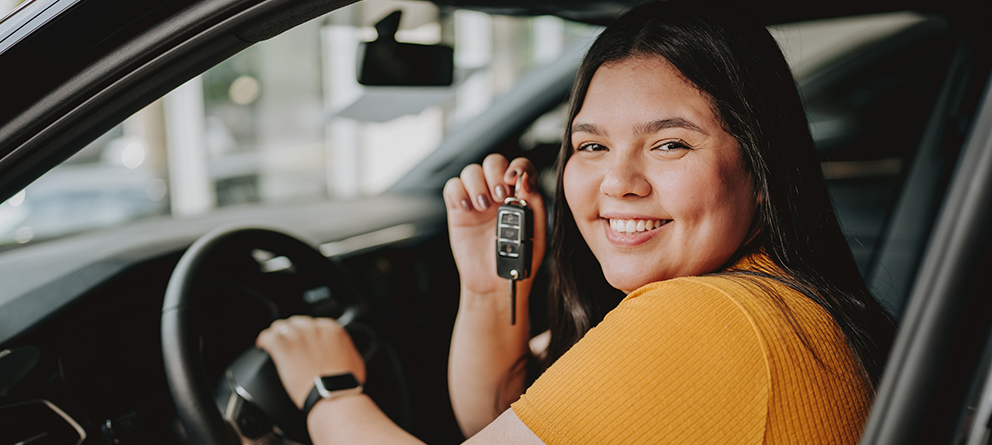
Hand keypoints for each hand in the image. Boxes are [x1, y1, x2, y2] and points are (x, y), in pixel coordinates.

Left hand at [256, 316, 365, 409]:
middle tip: (290, 345)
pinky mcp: (283, 346)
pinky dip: (264, 341)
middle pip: (296, 322)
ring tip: (274, 344)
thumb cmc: (344, 383)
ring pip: (280, 326)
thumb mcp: (353, 361)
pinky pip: (267, 337)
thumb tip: (343, 353)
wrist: (333, 393)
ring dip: (277, 335)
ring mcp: (297, 336)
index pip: (314, 323)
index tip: (304, 341)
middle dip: (292, 333)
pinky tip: (263, 346)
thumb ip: (345, 350)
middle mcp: (314, 328)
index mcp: (332, 330)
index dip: (307, 333)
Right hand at [443, 154, 546, 296]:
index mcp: (521, 195)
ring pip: (472, 171)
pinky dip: (458, 192)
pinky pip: (453, 187)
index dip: (517, 166)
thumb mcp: (536, 233)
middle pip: (493, 162)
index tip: (514, 180)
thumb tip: (526, 180)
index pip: (520, 166)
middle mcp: (499, 194)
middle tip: (499, 196)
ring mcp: (477, 200)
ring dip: (477, 184)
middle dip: (495, 174)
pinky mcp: (458, 209)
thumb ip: (534, 205)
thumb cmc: (518, 260)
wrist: (495, 283)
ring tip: (483, 206)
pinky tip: (468, 208)